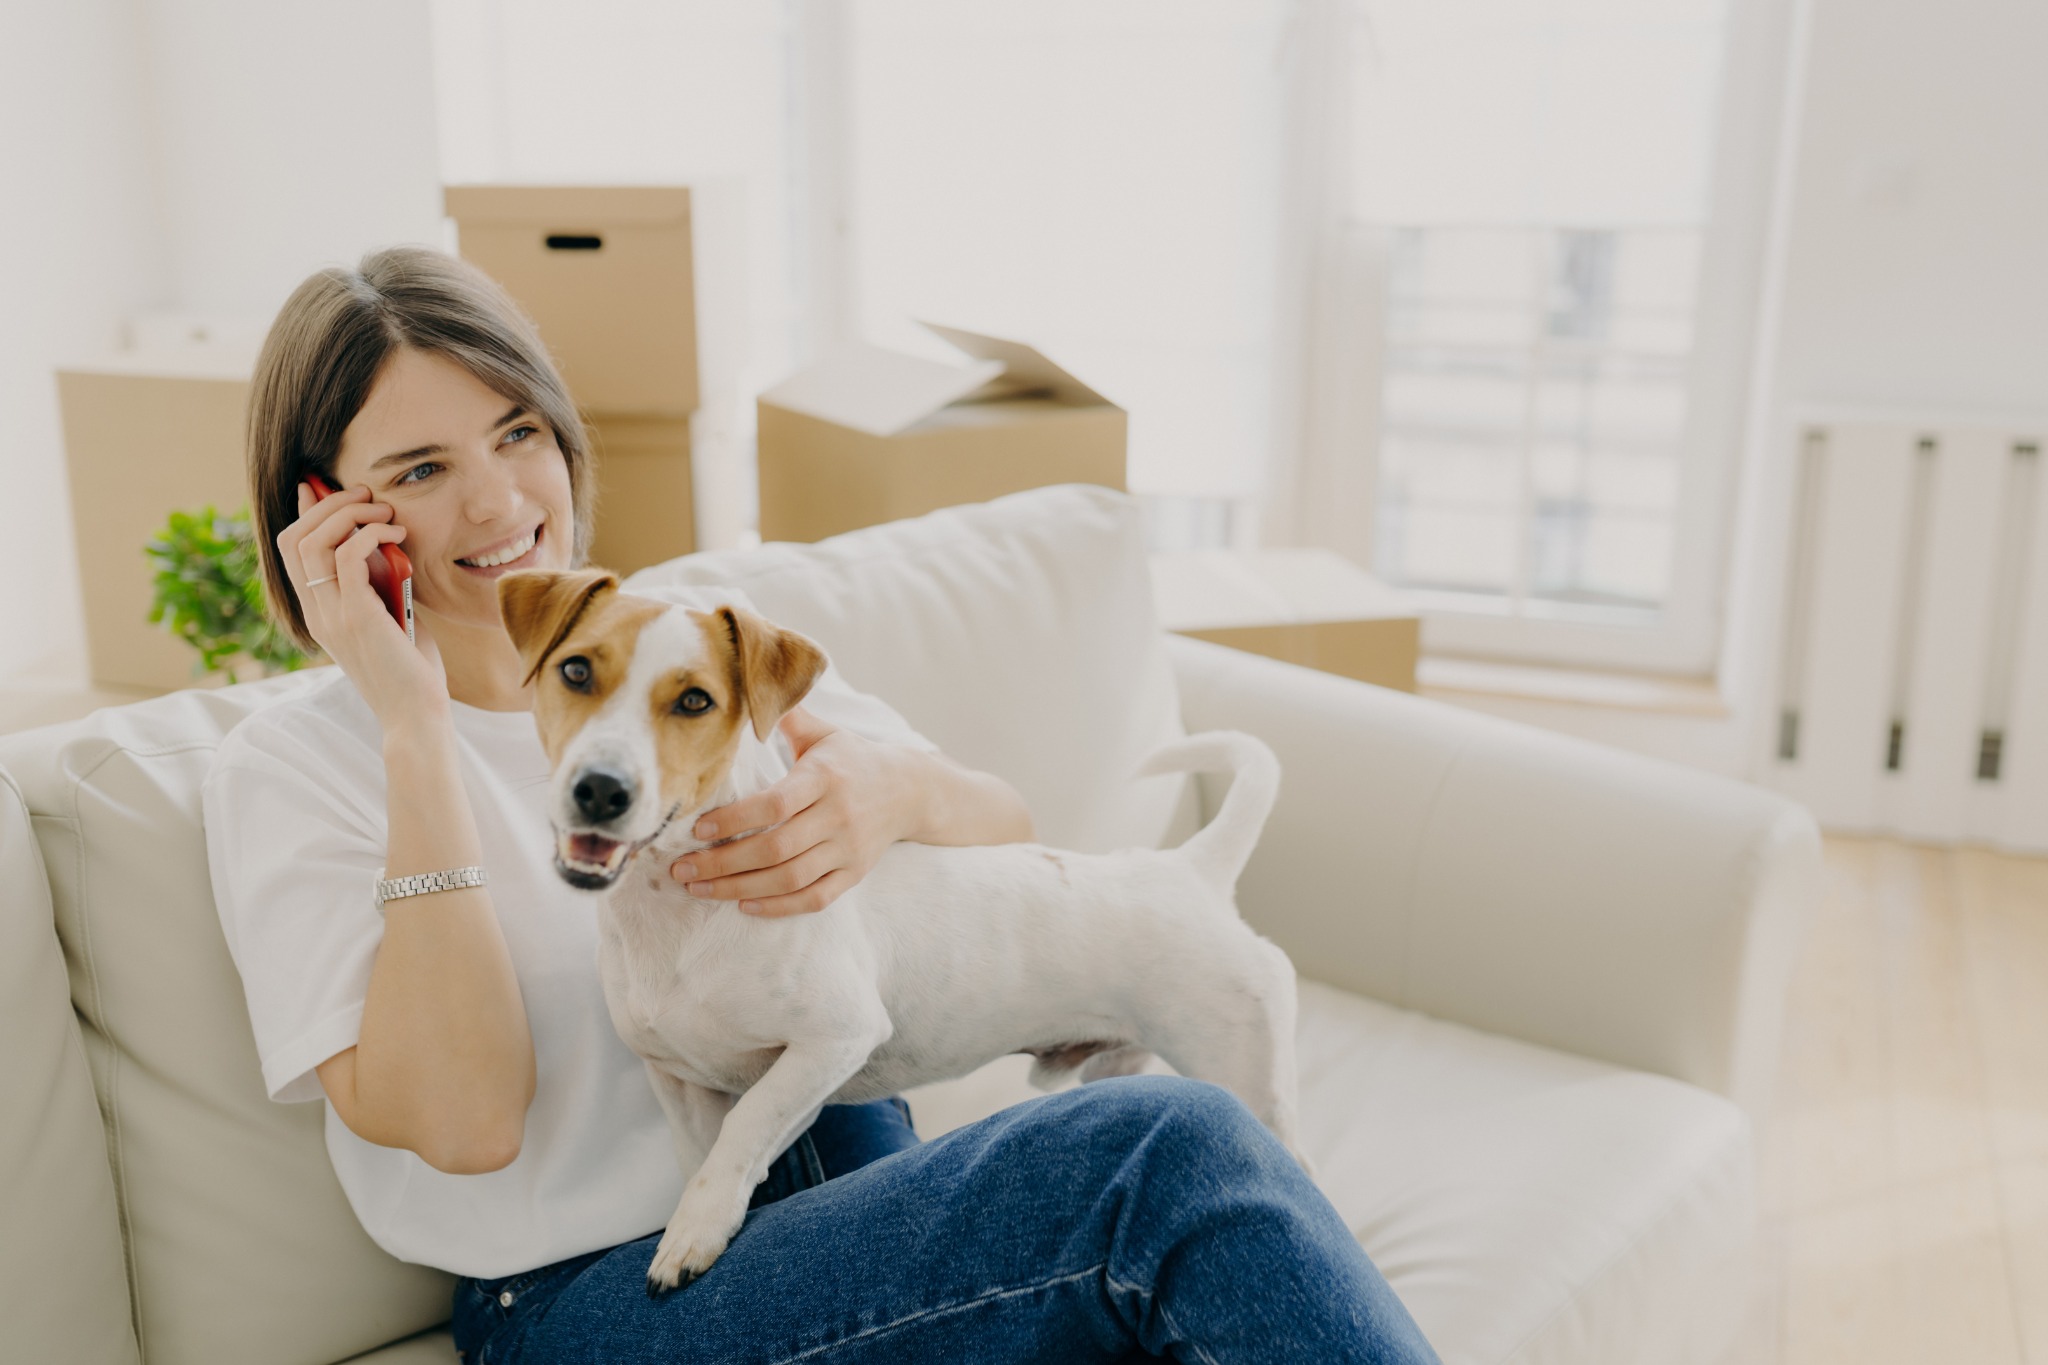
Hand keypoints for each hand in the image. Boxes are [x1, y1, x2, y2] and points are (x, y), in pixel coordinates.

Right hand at [278, 481, 447, 731]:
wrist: (415, 714)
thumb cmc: (409, 668)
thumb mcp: (387, 616)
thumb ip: (376, 584)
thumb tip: (383, 546)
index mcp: (318, 612)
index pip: (291, 550)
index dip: (303, 512)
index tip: (321, 486)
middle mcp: (316, 612)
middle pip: (294, 538)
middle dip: (328, 504)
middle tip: (367, 494)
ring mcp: (332, 615)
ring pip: (313, 541)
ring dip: (349, 514)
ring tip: (384, 512)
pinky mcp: (356, 617)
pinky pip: (347, 557)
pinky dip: (370, 535)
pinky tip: (397, 535)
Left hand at [669, 707, 922, 916]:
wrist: (908, 791)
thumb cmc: (852, 758)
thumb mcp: (824, 732)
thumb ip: (787, 717)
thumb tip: (750, 686)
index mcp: (825, 777)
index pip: (776, 804)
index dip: (734, 820)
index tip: (697, 830)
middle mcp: (839, 815)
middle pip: (776, 848)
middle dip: (724, 864)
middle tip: (682, 870)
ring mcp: (849, 849)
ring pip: (790, 878)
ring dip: (740, 888)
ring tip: (700, 889)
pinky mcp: (854, 874)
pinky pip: (814, 898)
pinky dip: (779, 907)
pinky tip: (744, 905)